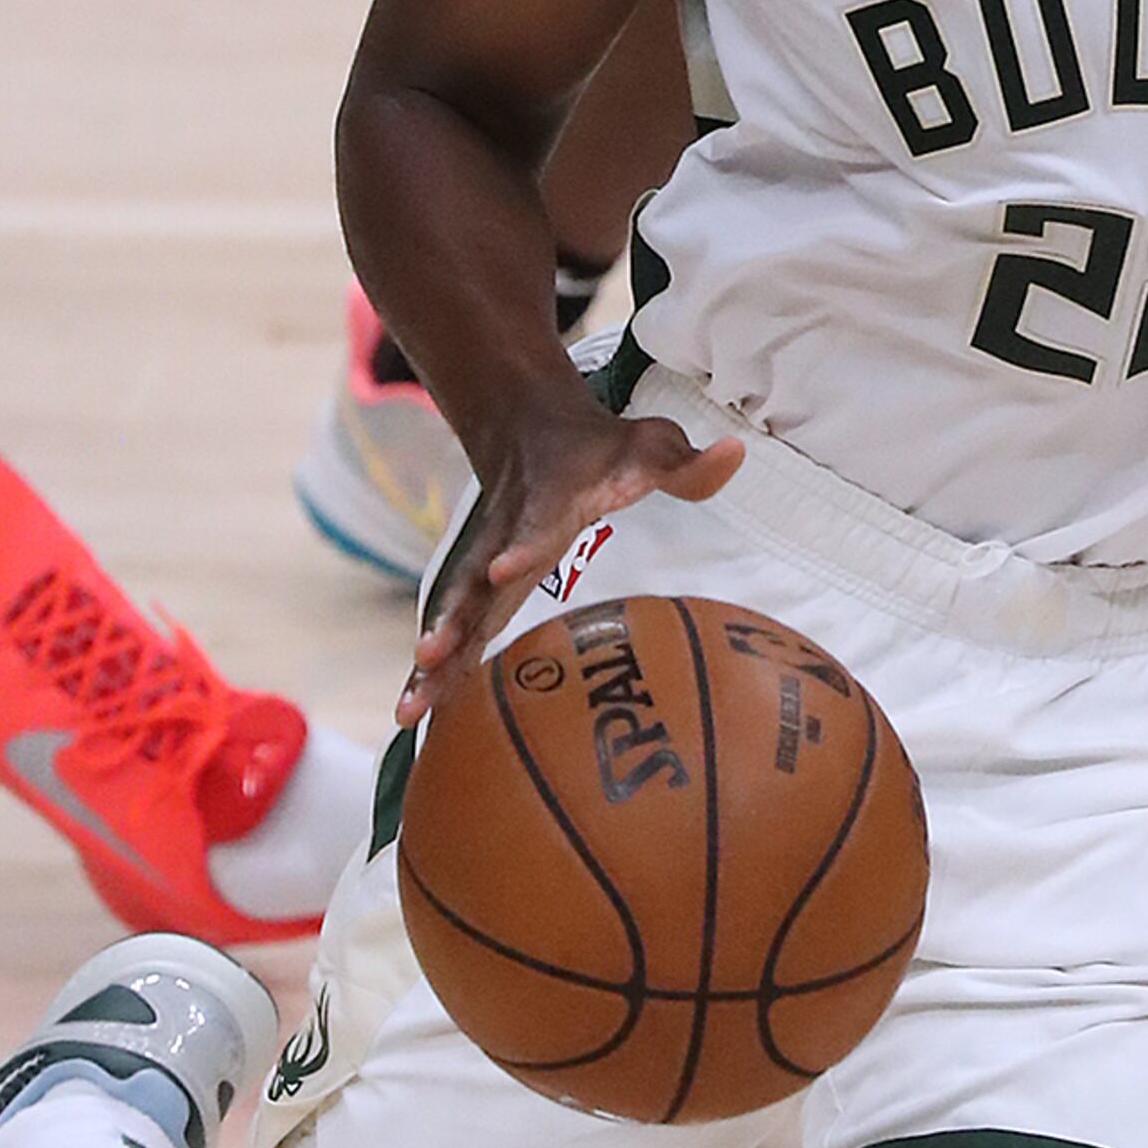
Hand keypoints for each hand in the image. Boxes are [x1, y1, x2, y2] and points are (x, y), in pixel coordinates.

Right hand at [397, 400, 742, 722]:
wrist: (526, 428)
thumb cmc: (602, 448)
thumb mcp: (649, 443)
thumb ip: (689, 460)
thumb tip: (736, 452)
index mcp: (546, 504)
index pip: (534, 527)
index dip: (522, 547)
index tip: (505, 569)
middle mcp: (502, 538)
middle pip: (474, 583)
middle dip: (453, 619)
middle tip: (431, 652)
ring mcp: (481, 566)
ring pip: (452, 617)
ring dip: (433, 662)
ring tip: (411, 709)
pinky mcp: (473, 589)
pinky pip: (451, 634)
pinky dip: (432, 673)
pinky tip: (413, 719)